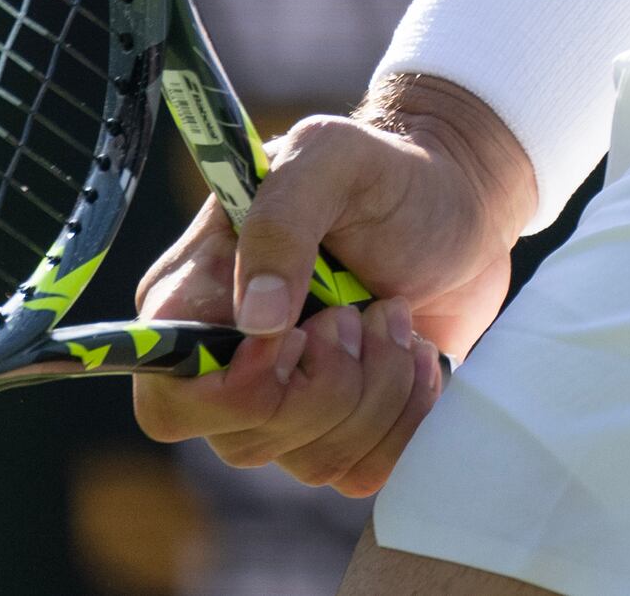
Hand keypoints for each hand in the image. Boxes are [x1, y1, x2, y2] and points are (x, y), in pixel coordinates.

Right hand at [128, 72, 537, 494]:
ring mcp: (291, 403)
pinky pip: (364, 473)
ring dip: (377, 389)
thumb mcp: (330, 157)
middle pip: (248, 441)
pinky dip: (406, 418)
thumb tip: (257, 324)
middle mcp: (231, 365)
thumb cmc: (385, 171)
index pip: (168, 402)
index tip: (298, 335)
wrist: (461, 199)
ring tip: (396, 316)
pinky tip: (419, 356)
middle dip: (328, 382)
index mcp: (195, 301)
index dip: (236, 390)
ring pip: (313, 462)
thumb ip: (281, 220)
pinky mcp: (348, 426)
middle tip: (362, 310)